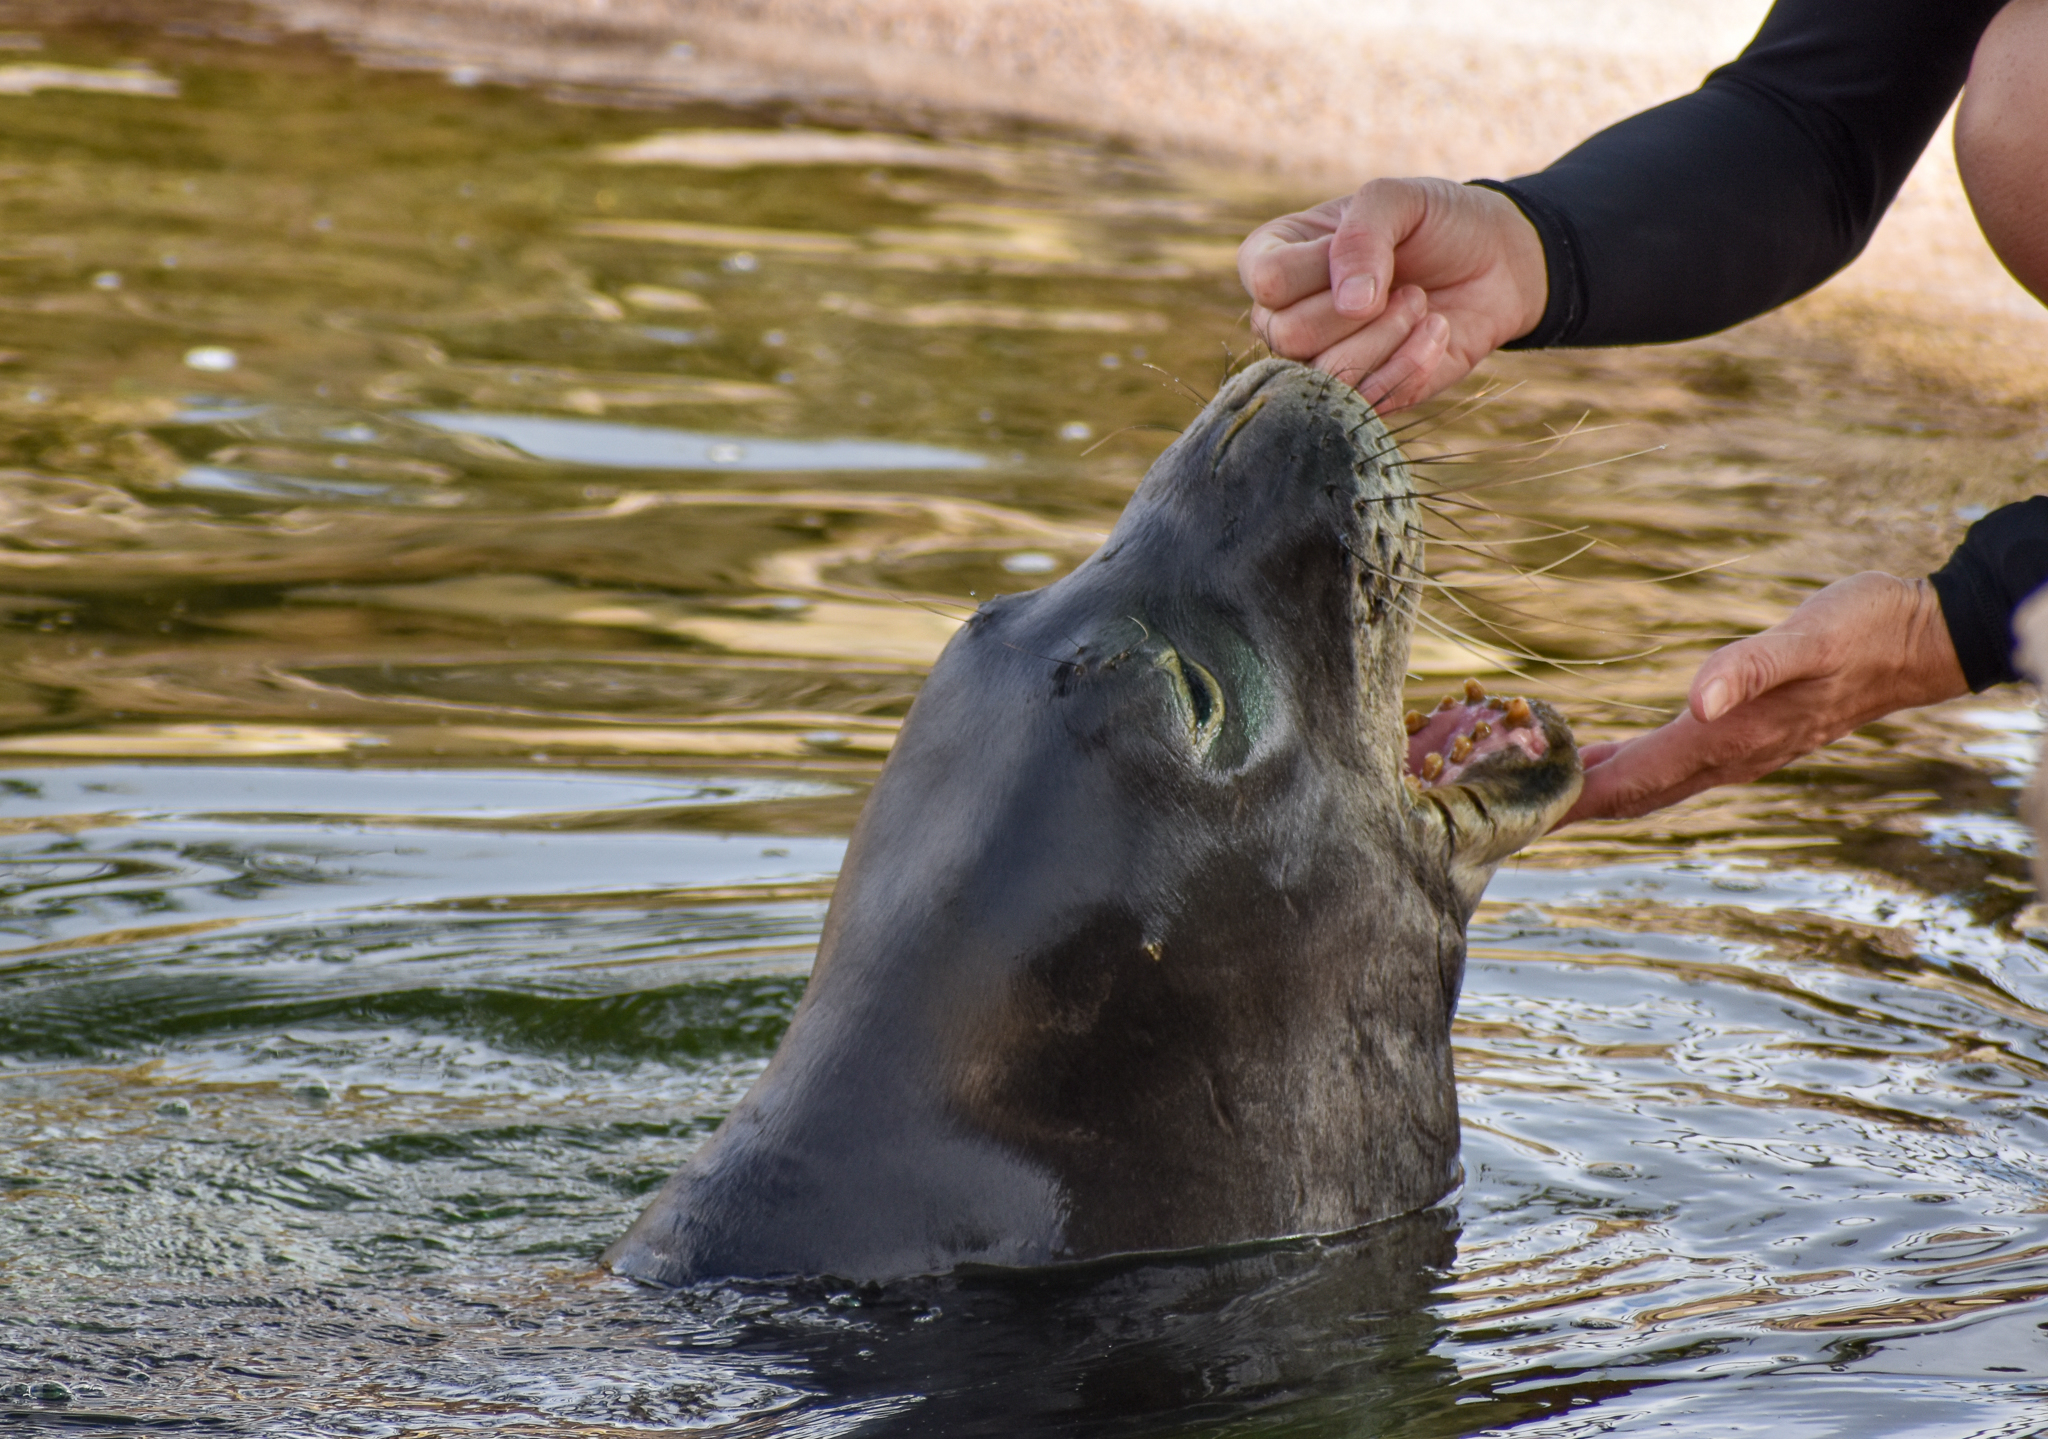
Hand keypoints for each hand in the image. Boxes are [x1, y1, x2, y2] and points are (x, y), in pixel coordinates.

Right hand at [1237, 177, 1547, 411]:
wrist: (1495, 264)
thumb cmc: (1436, 223)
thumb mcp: (1399, 200)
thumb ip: (1363, 236)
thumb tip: (1350, 304)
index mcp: (1276, 257)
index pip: (1267, 279)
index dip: (1322, 266)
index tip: (1371, 244)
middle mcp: (1285, 315)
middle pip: (1288, 334)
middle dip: (1361, 308)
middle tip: (1405, 284)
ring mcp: (1318, 360)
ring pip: (1325, 373)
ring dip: (1389, 335)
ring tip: (1420, 304)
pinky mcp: (1360, 396)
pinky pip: (1366, 401)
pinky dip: (1411, 364)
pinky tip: (1435, 332)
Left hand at [1559, 572, 1968, 823]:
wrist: (1922, 640)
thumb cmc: (1866, 630)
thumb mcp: (1808, 637)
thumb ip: (1750, 668)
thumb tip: (1697, 702)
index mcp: (1728, 738)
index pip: (1632, 781)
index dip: (1574, 799)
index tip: (1519, 814)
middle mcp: (1728, 757)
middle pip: (1631, 797)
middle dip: (1570, 809)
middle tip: (1505, 815)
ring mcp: (1738, 751)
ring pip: (1648, 786)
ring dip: (1592, 792)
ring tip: (1535, 792)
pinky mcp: (1745, 735)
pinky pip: (1668, 766)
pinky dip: (1623, 769)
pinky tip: (1597, 759)